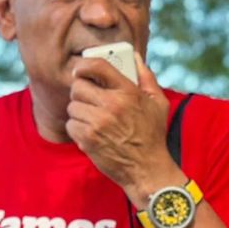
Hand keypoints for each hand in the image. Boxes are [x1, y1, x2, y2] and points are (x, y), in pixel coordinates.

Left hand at [67, 53, 175, 195]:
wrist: (147, 169)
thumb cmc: (152, 136)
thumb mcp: (158, 103)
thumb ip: (146, 78)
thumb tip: (136, 58)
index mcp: (128, 92)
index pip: (98, 67)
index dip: (84, 65)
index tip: (80, 69)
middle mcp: (111, 105)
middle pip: (78, 87)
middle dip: (81, 92)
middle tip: (89, 100)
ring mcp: (98, 123)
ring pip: (72, 107)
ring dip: (79, 113)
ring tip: (92, 119)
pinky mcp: (88, 139)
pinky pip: (70, 125)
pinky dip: (77, 129)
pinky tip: (90, 133)